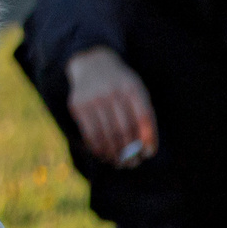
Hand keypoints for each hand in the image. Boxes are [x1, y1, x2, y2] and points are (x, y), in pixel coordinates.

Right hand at [65, 46, 156, 166]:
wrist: (92, 63)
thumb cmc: (120, 85)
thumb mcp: (136, 91)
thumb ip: (143, 116)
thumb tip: (146, 151)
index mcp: (132, 87)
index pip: (144, 118)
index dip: (148, 138)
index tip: (148, 154)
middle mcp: (112, 91)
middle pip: (125, 129)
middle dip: (130, 151)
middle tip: (132, 164)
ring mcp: (93, 98)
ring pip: (106, 134)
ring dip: (114, 154)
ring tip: (118, 163)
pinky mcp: (78, 105)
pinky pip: (90, 133)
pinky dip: (97, 148)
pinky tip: (103, 155)